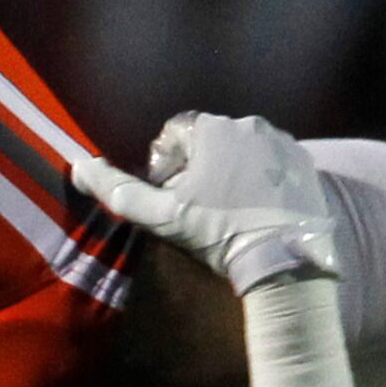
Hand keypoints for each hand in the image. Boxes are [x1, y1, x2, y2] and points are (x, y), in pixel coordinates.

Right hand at [73, 112, 338, 292]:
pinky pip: (272, 164)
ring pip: (241, 152)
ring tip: (229, 213)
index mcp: (213, 129)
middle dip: (198, 169)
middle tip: (198, 209)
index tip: (171, 197)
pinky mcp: (305, 164)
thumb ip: (118, 190)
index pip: (175, 134)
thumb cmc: (219, 232)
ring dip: (230, 173)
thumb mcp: (162, 216)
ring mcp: (282, 143)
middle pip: (210, 142)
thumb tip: (80, 167)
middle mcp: (250, 125)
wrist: (285, 261)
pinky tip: (257, 212)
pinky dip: (261, 181)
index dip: (165, 166)